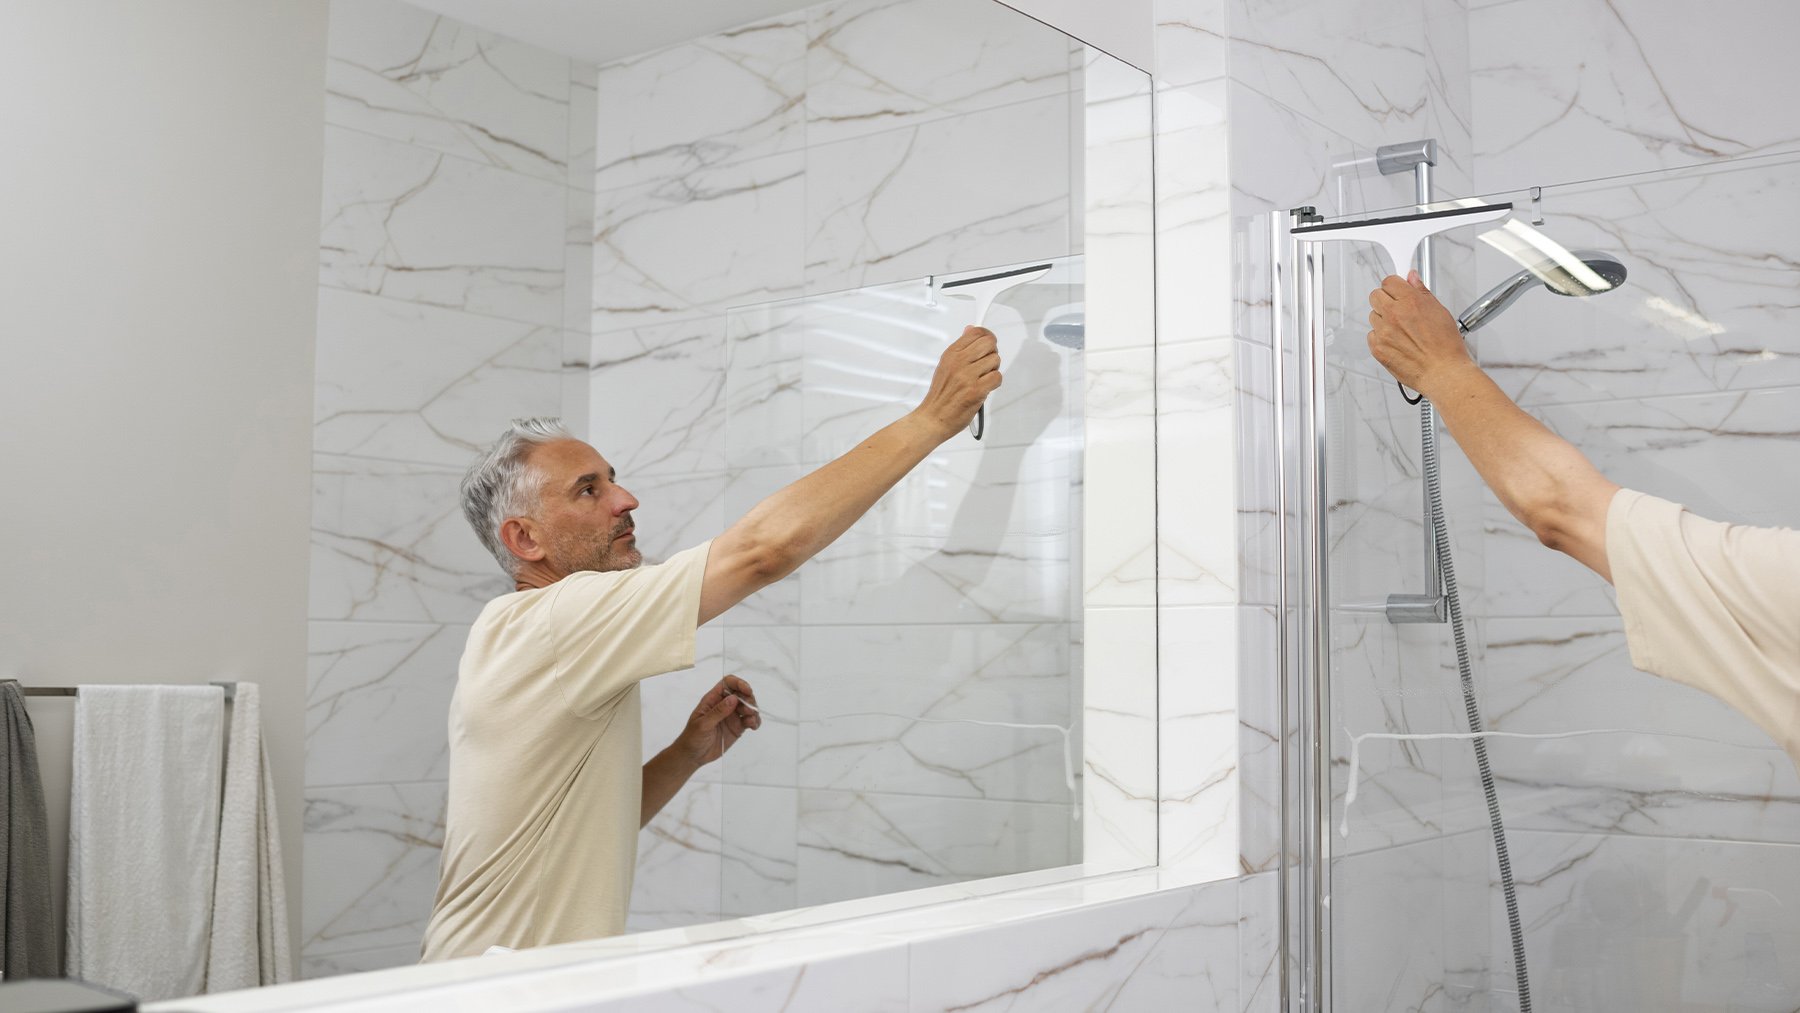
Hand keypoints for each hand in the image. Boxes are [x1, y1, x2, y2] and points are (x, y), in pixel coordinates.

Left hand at [673, 674, 760, 767]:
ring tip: (751, 721)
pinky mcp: (737, 727)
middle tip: (749, 711)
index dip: (739, 683)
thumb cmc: (692, 737)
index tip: (747, 691)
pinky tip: (754, 726)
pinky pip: (750, 720)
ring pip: (748, 707)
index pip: (728, 684)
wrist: (693, 756)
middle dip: (749, 700)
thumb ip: (718, 712)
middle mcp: (724, 705)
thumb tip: (733, 698)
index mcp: (713, 700)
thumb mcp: (703, 724)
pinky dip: (755, 721)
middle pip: (741, 694)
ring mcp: (732, 716)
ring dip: (753, 711)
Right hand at [913, 325, 1002, 439]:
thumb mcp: (945, 365)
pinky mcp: (976, 390)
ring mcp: (968, 376)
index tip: (987, 345)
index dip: (986, 337)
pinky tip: (985, 388)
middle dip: (992, 352)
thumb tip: (970, 329)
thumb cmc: (940, 395)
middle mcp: (959, 362)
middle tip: (986, 363)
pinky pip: (997, 377)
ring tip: (982, 379)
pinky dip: (994, 383)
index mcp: (951, 354)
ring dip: (993, 370)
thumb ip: (961, 348)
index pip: (976, 332)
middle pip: (989, 343)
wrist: (933, 418)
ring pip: (995, 360)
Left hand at [1367, 272, 1477, 398]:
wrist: (1442, 372)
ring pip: (1373, 316)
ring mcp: (1383, 332)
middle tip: (1397, 308)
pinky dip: (1381, 337)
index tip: (1398, 290)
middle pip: (1375, 296)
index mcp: (1410, 302)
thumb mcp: (1439, 311)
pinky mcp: (1377, 348)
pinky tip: (1397, 342)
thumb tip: (1412, 278)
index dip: (1394, 286)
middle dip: (1385, 299)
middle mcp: (1393, 315)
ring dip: (1383, 319)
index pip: (1389, 281)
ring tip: (1401, 330)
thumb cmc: (1445, 346)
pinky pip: (1372, 335)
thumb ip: (1421, 292)